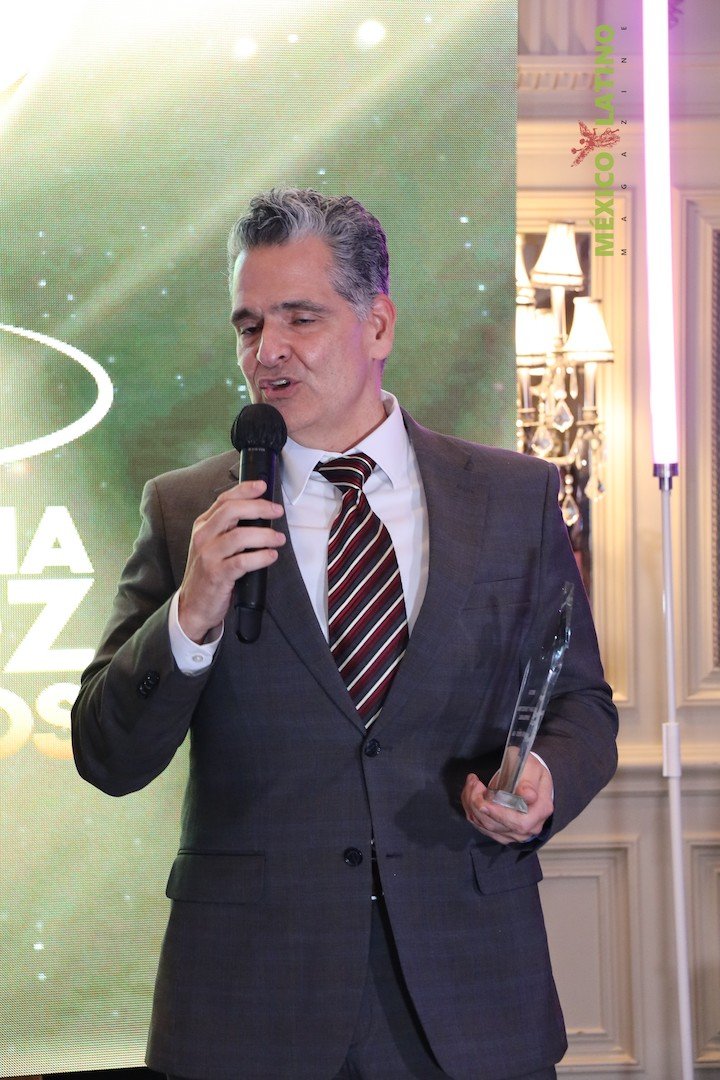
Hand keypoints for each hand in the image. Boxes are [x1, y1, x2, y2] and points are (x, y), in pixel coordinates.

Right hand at [178, 480, 285, 642]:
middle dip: (258, 508)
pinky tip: (271, 556)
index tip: (263, 486)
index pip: (224, 500)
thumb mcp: (213, 545)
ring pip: (240, 536)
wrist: (193, 605)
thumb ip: (229, 528)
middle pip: (232, 511)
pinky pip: (242, 562)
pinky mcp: (217, 575)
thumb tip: (259, 513)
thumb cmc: (209, 572)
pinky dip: (260, 557)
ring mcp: (208, 556)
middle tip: (277, 511)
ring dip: (265, 535)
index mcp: (202, 526)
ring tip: (279, 539)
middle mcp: (203, 537)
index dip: (245, 490)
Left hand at [461, 756, 553, 844]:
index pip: (520, 822)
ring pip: (486, 826)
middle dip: (478, 805)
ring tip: (472, 784)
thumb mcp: (531, 768)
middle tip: (474, 783)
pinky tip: (472, 795)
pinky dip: (472, 810)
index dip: (499, 815)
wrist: (529, 778)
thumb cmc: (530, 771)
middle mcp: (530, 826)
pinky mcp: (503, 833)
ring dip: (472, 805)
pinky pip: (481, 826)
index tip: (483, 802)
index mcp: (540, 810)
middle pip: (498, 826)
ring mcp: (516, 832)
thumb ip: (529, 781)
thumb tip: (529, 795)